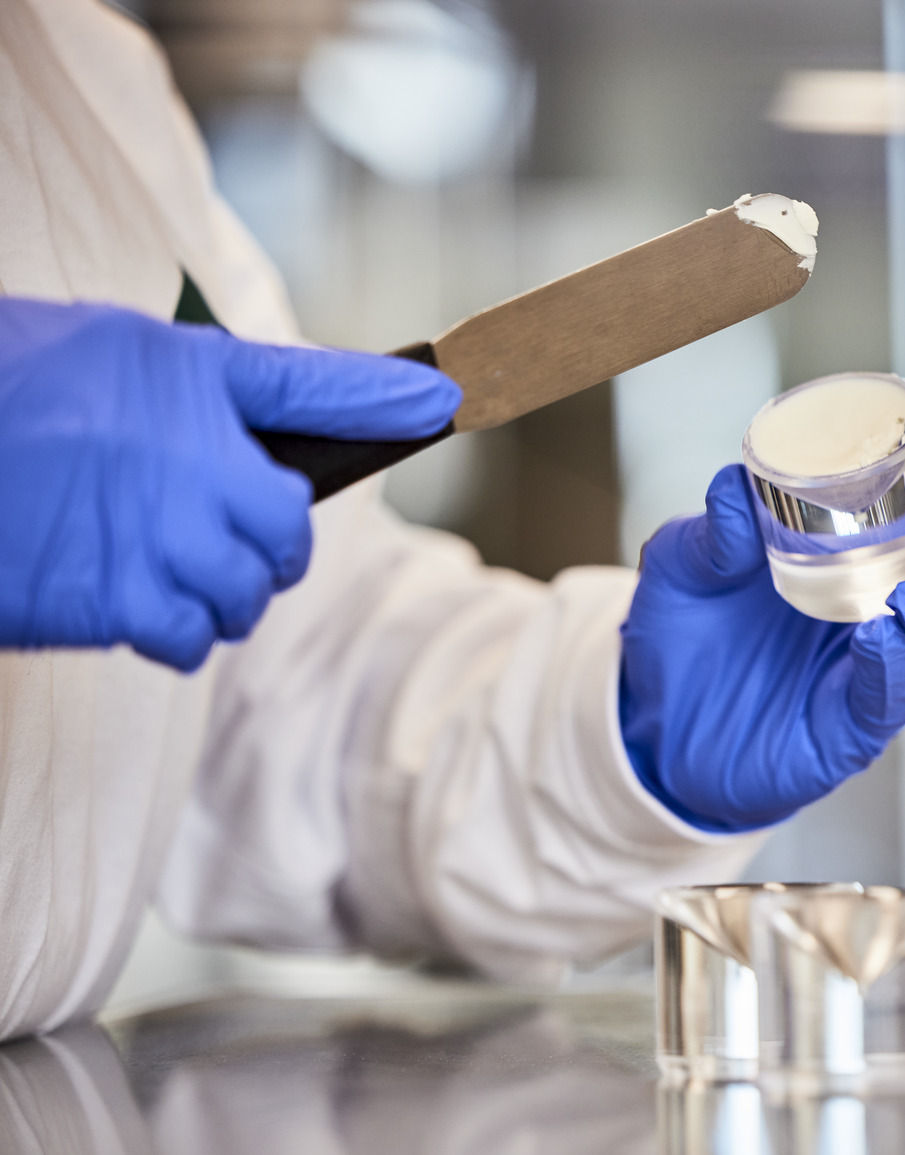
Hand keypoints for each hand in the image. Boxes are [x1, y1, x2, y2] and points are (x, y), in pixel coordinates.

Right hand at [0, 298, 458, 670]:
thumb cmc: (15, 385)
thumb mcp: (138, 352)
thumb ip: (268, 379)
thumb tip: (419, 388)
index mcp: (199, 397)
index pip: (318, 406)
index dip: (384, 405)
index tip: (448, 395)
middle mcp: (195, 471)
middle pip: (284, 539)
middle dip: (262, 546)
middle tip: (213, 533)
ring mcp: (157, 543)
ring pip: (241, 597)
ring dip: (217, 593)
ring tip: (161, 564)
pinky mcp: (110, 603)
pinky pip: (186, 639)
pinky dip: (174, 631)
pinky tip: (132, 600)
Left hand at [619, 444, 904, 830]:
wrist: (652, 722)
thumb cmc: (690, 634)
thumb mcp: (689, 564)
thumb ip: (715, 529)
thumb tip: (736, 485)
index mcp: (877, 556)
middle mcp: (898, 613)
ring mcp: (884, 673)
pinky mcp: (855, 728)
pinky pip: (896, 699)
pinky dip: (895, 667)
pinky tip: (875, 638)